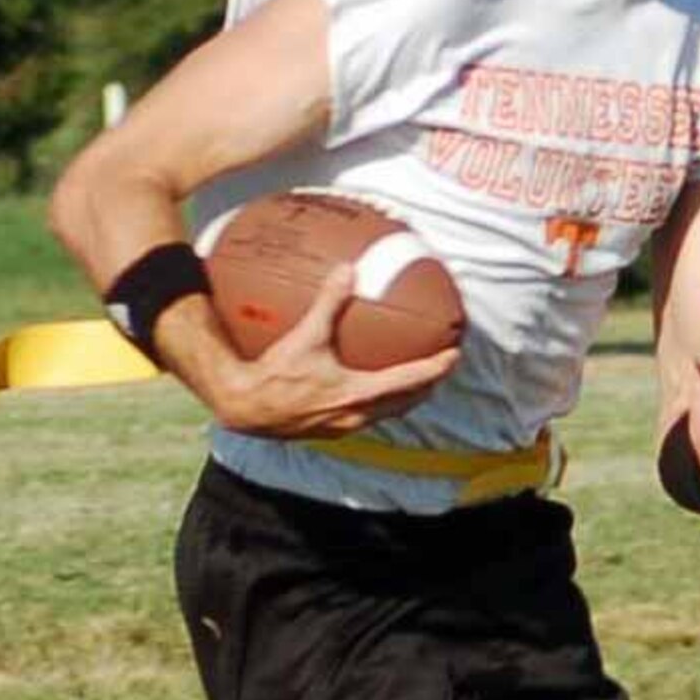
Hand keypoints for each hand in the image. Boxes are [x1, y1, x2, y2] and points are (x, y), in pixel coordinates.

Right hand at [211, 263, 459, 437]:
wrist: (246, 408)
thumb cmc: (274, 376)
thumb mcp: (305, 336)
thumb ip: (328, 303)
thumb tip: (346, 270)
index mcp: (358, 394)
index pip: (410, 381)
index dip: (436, 368)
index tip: (454, 355)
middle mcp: (357, 415)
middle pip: (406, 402)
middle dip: (427, 386)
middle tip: (441, 368)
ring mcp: (344, 427)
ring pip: (388, 413)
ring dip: (404, 397)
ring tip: (415, 380)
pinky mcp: (330, 429)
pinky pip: (366, 415)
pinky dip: (379, 401)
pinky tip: (368, 387)